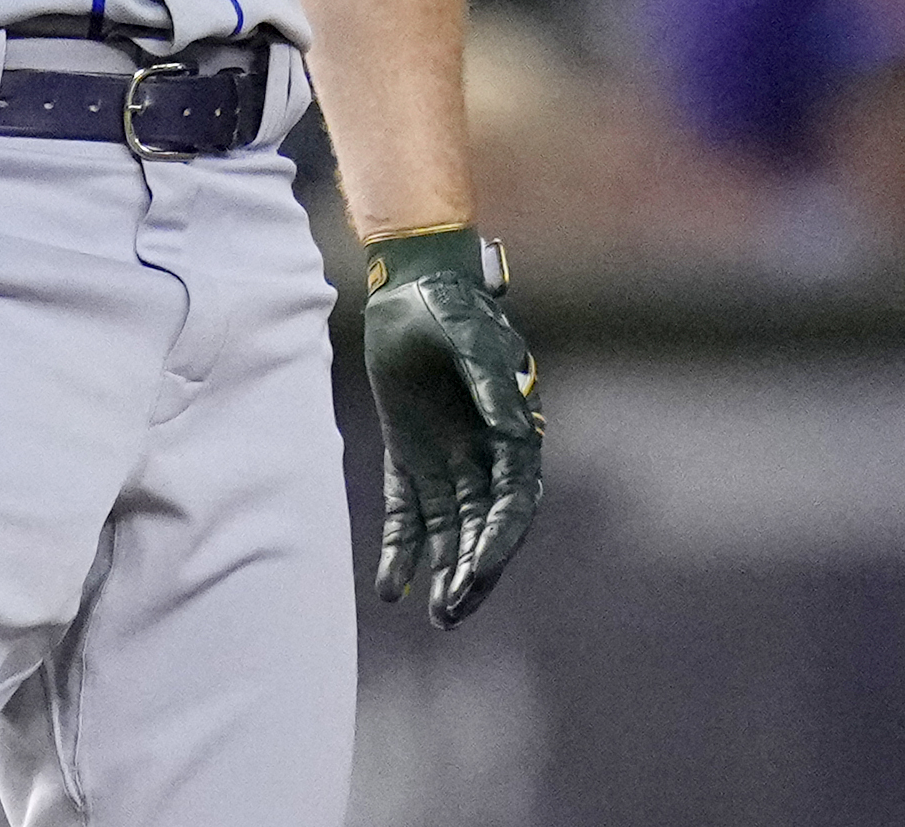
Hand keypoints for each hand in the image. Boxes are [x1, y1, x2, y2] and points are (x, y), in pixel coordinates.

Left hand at [358, 223, 542, 626]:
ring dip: (445, 573)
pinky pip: (407, 514)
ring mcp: (447, 461)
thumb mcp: (466, 336)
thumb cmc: (447, 306)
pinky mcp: (409, 458)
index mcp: (511, 435)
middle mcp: (483, 457)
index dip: (497, 542)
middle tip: (451, 612)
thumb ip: (490, 381)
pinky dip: (401, 551)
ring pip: (451, 532)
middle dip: (475, 573)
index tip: (475, 572)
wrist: (407, 287)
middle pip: (485, 530)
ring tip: (436, 616)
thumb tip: (516, 430)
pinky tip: (388, 588)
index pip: (512, 504)